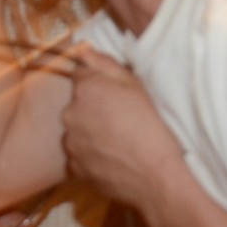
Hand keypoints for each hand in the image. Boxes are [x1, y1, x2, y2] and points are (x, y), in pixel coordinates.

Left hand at [61, 47, 183, 207]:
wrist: (156, 177)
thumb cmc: (151, 127)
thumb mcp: (136, 86)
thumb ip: (104, 64)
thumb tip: (82, 50)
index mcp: (86, 88)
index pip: (83, 75)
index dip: (101, 84)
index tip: (118, 95)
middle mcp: (70, 113)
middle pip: (79, 103)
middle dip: (95, 107)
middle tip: (123, 119)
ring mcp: (70, 142)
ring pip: (79, 129)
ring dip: (92, 131)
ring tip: (120, 141)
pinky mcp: (74, 167)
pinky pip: (80, 154)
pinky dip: (93, 154)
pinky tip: (115, 157)